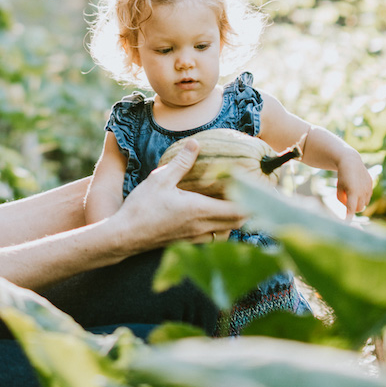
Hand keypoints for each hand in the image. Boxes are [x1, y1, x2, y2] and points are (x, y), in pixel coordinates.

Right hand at [113, 138, 246, 250]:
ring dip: (234, 219)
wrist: (123, 237)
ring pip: (227, 232)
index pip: (239, 210)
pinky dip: (220, 227)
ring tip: (233, 202)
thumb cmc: (141, 207)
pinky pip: (213, 237)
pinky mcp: (186, 242)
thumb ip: (181, 162)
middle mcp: (202, 227)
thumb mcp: (160, 179)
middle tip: (252, 192)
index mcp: (200, 211)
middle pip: (238, 223)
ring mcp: (195, 238)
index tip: (262, 187)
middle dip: (249, 209)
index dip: (254, 200)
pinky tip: (211, 215)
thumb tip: (196, 143)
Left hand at [334, 153, 373, 220]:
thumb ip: (343, 199)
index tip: (347, 222)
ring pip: (364, 203)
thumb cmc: (342, 176)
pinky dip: (362, 196)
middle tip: (346, 199)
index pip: (351, 208)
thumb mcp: (339, 188)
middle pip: (359, 208)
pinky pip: (367, 196)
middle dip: (353, 208)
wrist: (351, 161)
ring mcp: (368, 188)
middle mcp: (362, 191)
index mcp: (353, 192)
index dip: (349, 216)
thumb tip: (349, 208)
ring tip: (351, 191)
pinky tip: (357, 187)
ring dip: (358, 202)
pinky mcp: (371, 185)